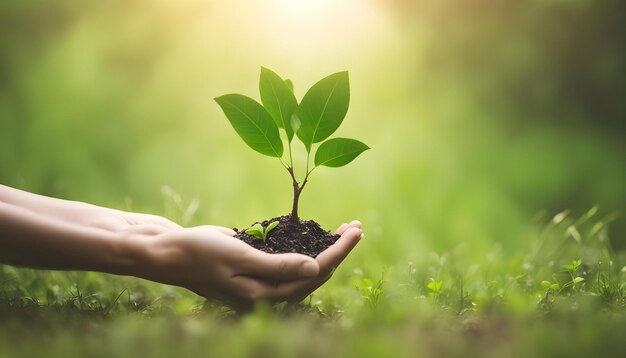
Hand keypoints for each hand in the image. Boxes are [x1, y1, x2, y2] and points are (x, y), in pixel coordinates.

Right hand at [138, 221, 362, 310]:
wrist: (171, 252)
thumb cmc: (202, 254)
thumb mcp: (240, 257)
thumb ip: (279, 266)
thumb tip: (316, 269)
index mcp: (265, 294)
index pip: (314, 274)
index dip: (338, 253)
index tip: (355, 231)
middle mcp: (268, 292)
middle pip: (315, 274)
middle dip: (339, 250)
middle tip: (357, 226)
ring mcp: (263, 281)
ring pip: (305, 268)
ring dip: (326, 249)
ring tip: (346, 229)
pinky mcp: (257, 268)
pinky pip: (290, 262)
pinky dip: (307, 248)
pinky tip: (317, 236)